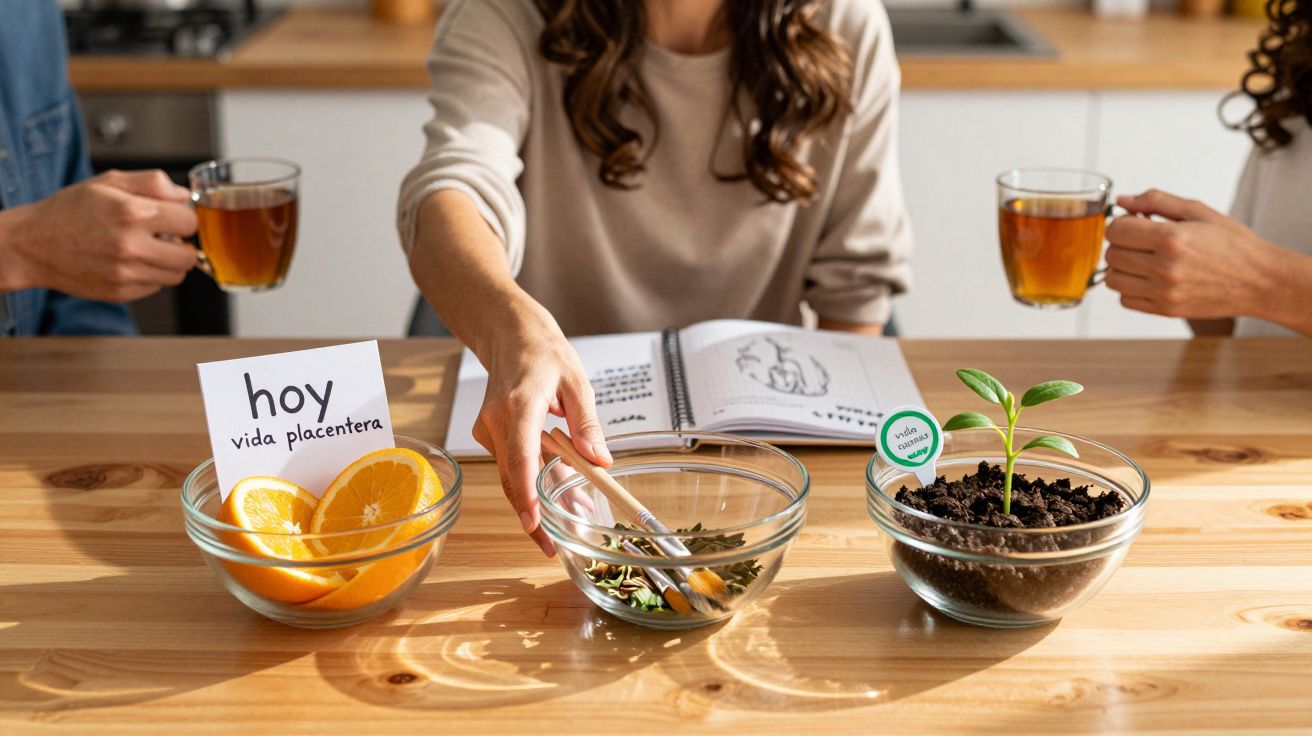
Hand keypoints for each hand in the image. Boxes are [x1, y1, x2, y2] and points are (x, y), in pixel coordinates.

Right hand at [0, 170, 197, 300]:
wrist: (33, 244)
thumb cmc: (70, 210)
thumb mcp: (108, 181)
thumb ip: (152, 183)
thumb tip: (183, 196)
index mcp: (132, 213)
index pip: (189, 222)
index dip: (183, 218)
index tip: (172, 217)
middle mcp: (131, 246)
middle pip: (189, 255)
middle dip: (182, 244)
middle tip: (164, 236)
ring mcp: (126, 273)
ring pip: (176, 275)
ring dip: (168, 262)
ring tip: (147, 248)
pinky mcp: (121, 292)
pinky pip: (156, 287)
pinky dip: (150, 275)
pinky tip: (129, 262)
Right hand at [470, 304, 610, 556]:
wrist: (510, 335)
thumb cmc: (545, 354)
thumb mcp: (577, 383)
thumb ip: (587, 425)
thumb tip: (601, 461)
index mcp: (519, 406)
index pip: (520, 457)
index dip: (526, 494)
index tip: (534, 523)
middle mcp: (495, 421)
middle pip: (511, 479)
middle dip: (534, 515)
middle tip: (558, 544)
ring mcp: (487, 429)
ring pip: (511, 477)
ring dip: (538, 499)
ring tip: (572, 515)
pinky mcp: (488, 435)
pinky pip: (511, 465)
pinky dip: (532, 481)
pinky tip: (558, 487)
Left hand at [1104, 189, 1278, 319]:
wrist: (1260, 281)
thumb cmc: (1233, 244)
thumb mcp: (1198, 212)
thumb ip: (1156, 201)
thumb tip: (1122, 200)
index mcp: (1172, 238)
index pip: (1116, 231)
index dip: (1122, 224)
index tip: (1135, 224)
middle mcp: (1165, 267)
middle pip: (1112, 254)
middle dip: (1122, 244)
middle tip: (1142, 241)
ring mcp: (1163, 292)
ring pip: (1112, 279)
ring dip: (1122, 267)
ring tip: (1144, 260)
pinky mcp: (1165, 310)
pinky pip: (1125, 300)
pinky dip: (1130, 288)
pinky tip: (1149, 278)